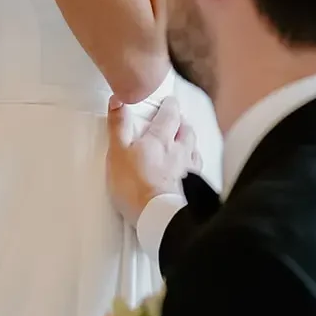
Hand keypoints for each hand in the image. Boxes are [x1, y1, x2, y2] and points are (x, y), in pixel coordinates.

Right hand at [106, 96, 201, 227]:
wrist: (157, 216)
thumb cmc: (134, 185)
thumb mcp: (118, 152)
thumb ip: (118, 125)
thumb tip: (118, 99)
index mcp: (160, 138)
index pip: (170, 114)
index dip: (169, 105)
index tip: (168, 101)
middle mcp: (179, 150)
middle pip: (186, 129)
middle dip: (182, 122)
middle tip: (176, 120)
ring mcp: (188, 169)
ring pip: (194, 148)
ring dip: (190, 141)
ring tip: (184, 141)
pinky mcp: (192, 187)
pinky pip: (197, 169)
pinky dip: (194, 163)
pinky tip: (190, 168)